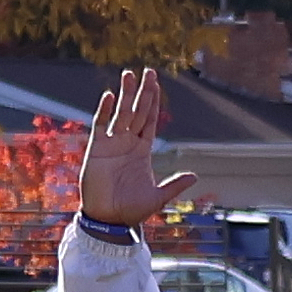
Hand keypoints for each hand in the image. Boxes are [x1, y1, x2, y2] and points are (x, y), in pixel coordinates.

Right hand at [75, 67, 166, 231]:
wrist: (107, 219)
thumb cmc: (132, 210)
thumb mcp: (157, 197)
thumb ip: (174, 185)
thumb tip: (195, 176)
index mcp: (143, 150)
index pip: (150, 121)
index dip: (153, 103)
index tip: (157, 85)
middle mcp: (128, 143)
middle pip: (137, 111)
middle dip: (143, 92)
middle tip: (148, 72)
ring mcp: (112, 144)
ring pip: (120, 113)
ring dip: (125, 94)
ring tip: (129, 74)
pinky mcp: (97, 149)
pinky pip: (101, 125)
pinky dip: (105, 111)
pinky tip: (110, 96)